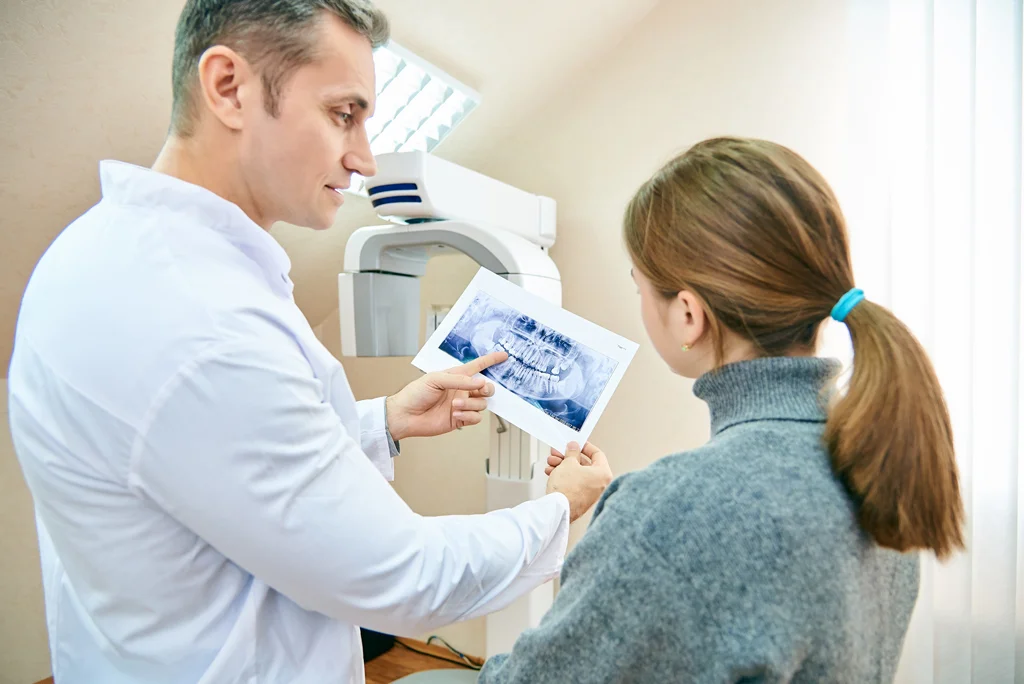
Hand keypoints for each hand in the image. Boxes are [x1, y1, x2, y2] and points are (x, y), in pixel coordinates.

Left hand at [385, 351, 508, 440]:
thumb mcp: (436, 379)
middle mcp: (462, 390)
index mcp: (456, 376)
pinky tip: (455, 414)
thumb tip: (481, 382)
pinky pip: (475, 418)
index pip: (478, 366)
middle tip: (480, 389)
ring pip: (481, 404)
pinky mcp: (460, 419)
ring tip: (455, 405)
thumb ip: (460, 380)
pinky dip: (468, 416)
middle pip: (486, 388)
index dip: (491, 361)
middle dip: (486, 388)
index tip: (503, 356)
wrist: (406, 415)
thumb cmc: (415, 393)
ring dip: (471, 404)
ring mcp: (462, 405)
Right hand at [545, 441, 612, 522]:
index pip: (597, 454)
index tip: (576, 443)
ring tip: (551, 462)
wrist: (559, 510)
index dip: (585, 446)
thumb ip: (572, 452)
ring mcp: (590, 493)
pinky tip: (552, 472)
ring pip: (577, 473)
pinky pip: (573, 483)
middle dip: (568, 457)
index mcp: (603, 473)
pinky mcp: (580, 499)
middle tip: (559, 452)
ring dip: (562, 466)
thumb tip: (574, 447)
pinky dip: (563, 476)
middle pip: (584, 464)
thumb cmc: (568, 489)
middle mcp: (600, 484)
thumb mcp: (568, 463)